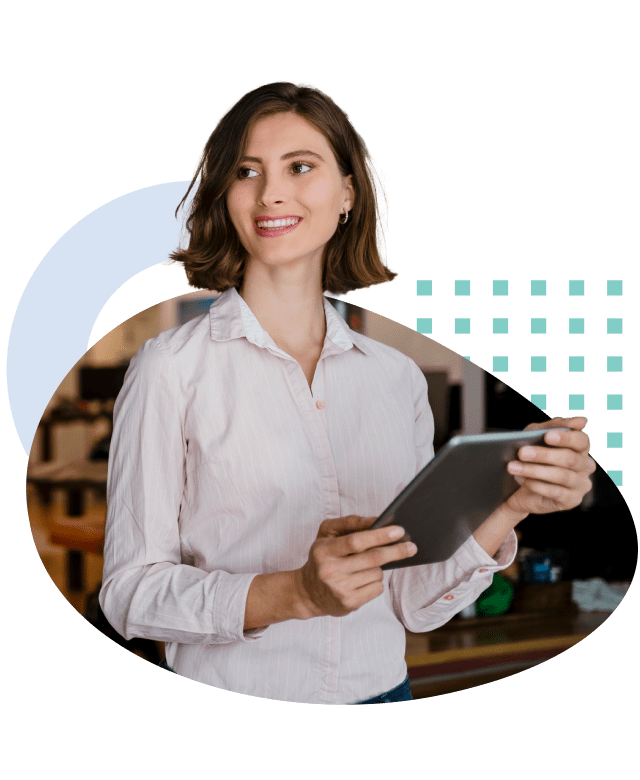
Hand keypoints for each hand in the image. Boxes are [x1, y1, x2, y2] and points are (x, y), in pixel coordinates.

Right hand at [294, 515, 416, 617]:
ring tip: (365, 566)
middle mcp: (330, 571)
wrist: (308, 592)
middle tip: (412, 546)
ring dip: (380, 567)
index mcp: (324, 550)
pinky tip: (363, 580)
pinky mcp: (349, 604)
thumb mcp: (326, 534)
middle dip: (395, 551)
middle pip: (372, 559)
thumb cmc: (322, 557)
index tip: (399, 531)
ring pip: (376, 573)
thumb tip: (376, 521)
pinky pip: (376, 588)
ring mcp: (340, 589)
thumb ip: (349, 522)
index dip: (379, 536)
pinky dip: (376, 581)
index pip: (355, 542)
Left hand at [504, 417, 595, 516]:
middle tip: (522, 452)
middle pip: (570, 459)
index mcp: (580, 448)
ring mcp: (581, 485)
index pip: (582, 441)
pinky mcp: (571, 500)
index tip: (547, 436)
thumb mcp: (536, 437)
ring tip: (513, 466)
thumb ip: (553, 427)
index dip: (566, 438)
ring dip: (534, 470)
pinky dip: (535, 485)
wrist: (518, 487)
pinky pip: (555, 492)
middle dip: (543, 455)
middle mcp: (586, 466)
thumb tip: (580, 421)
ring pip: (561, 476)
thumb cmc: (531, 457)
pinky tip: (520, 479)